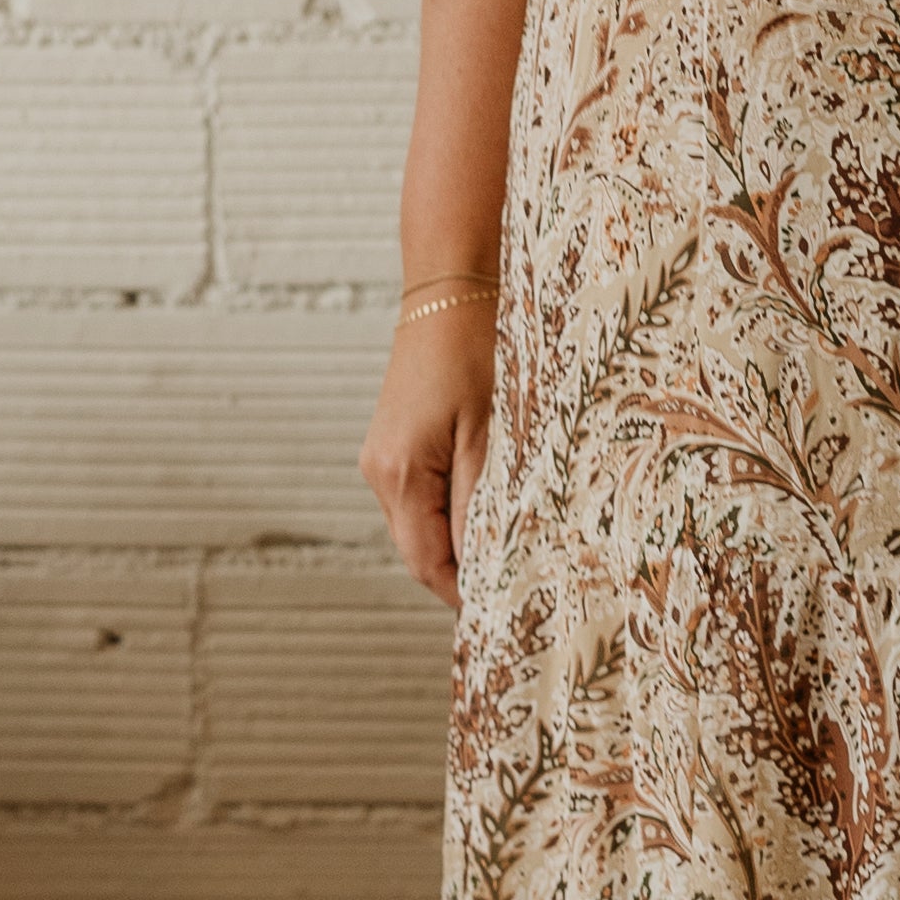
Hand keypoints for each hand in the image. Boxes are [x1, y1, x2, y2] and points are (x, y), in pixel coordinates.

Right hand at [359, 296, 495, 609]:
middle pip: (422, 549)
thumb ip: (485, 502)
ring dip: (461, 539)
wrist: (452, 287)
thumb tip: (487, 565)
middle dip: (465, 571)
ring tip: (513, 544)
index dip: (466, 595)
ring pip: (423, 525)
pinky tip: (490, 502)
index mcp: (400, 475)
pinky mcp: (395, 443)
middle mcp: (380, 472)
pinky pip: (422, 496)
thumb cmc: (477, 347)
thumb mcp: (492, 430)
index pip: (429, 564)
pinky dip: (453, 509)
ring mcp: (383, 458)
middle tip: (520, 585)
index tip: (507, 611)